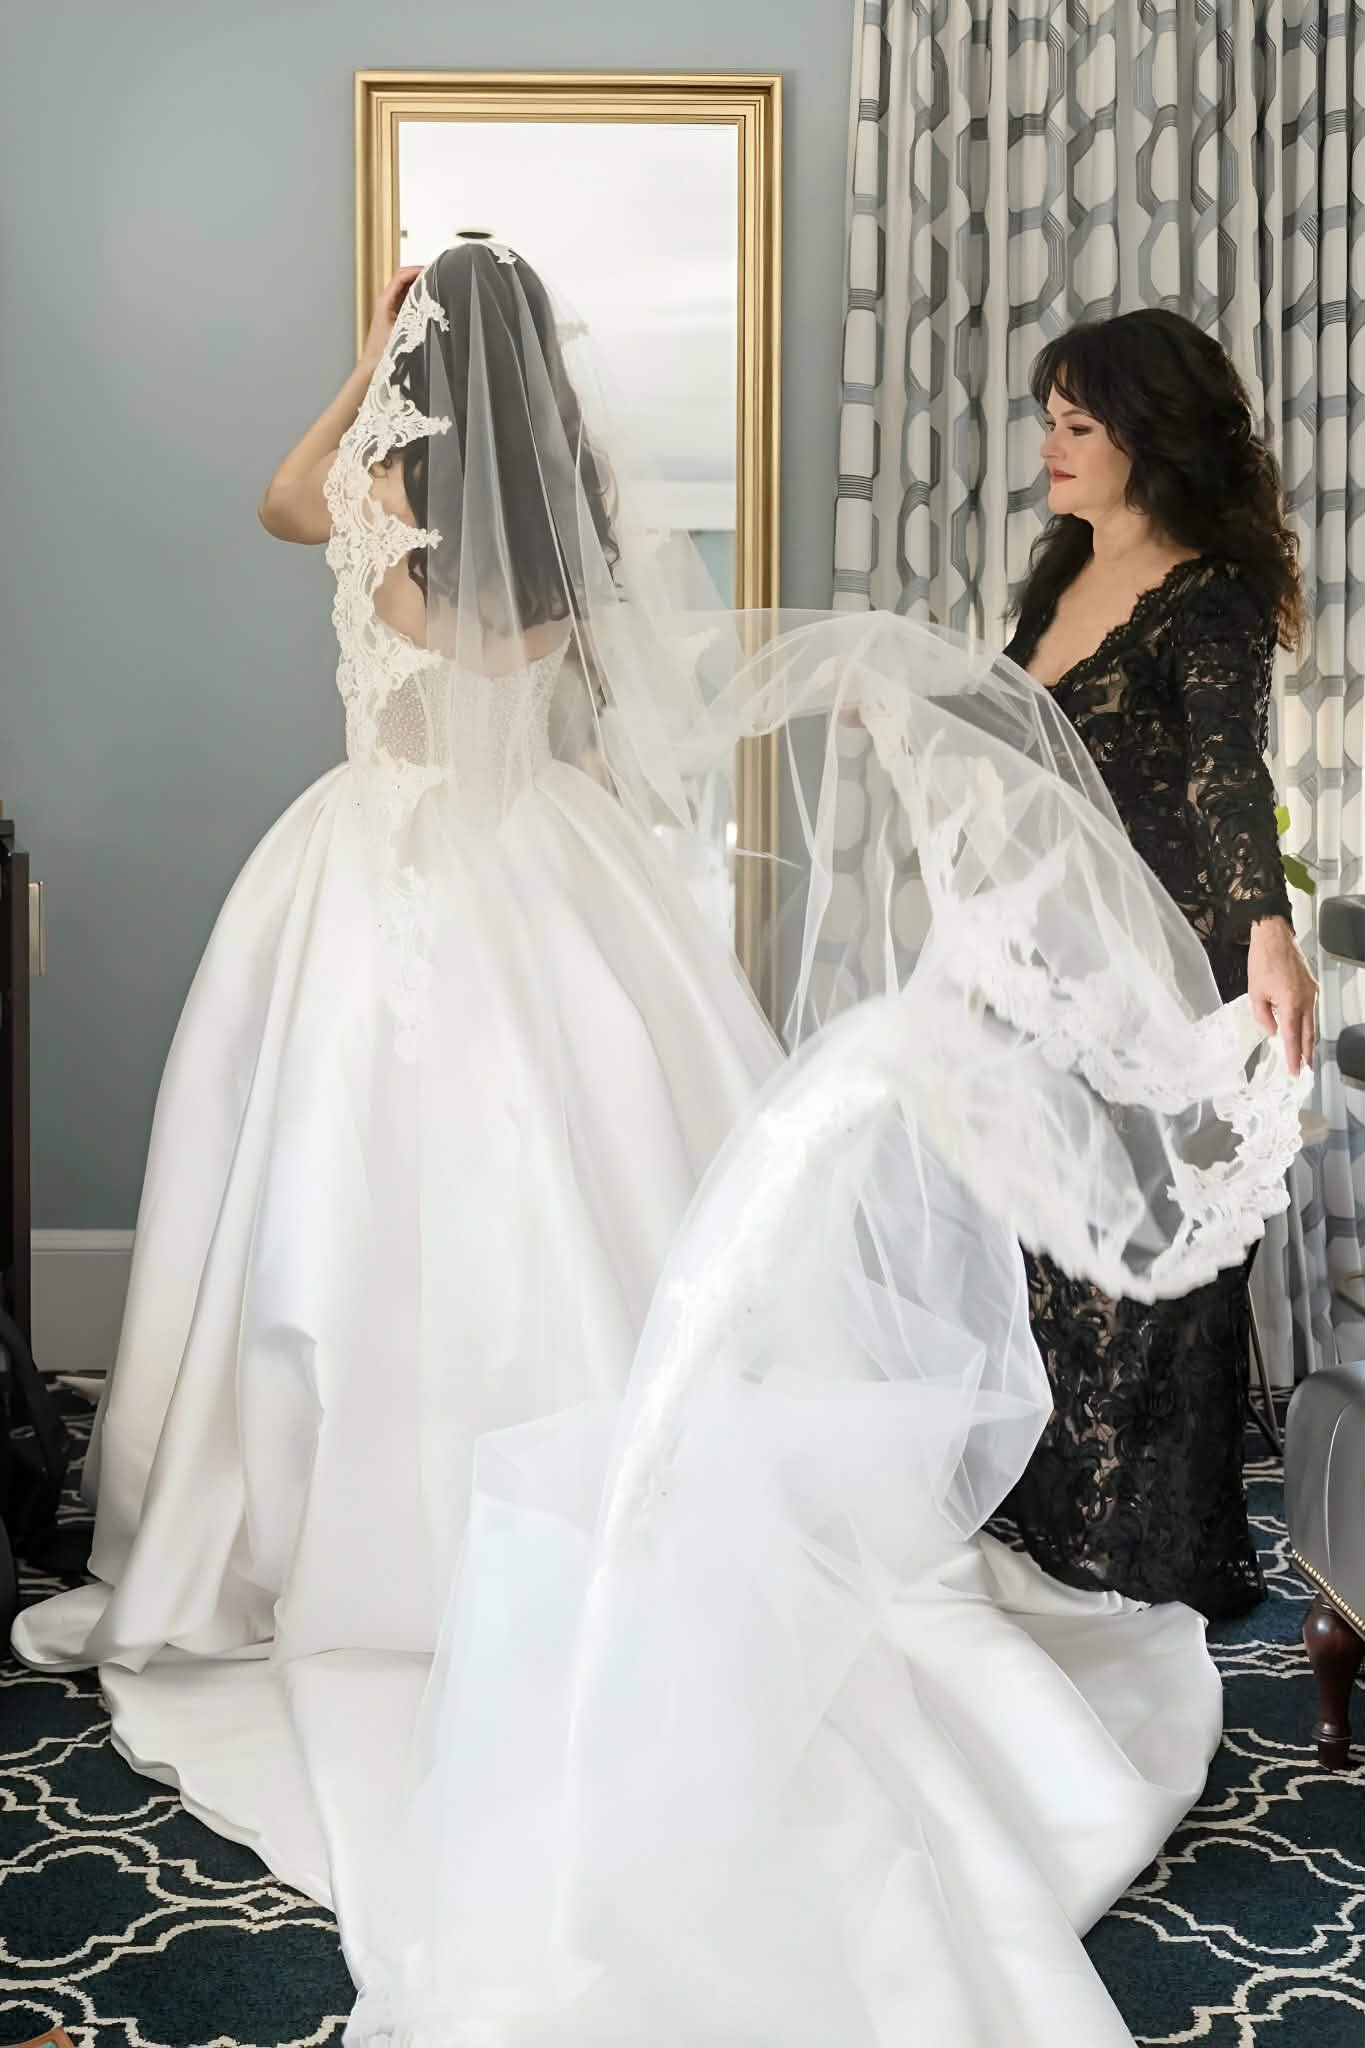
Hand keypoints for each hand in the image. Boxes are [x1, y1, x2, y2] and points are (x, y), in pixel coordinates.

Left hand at [360, 266, 423, 371]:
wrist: (374, 364)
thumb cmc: (383, 352)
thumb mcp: (402, 332)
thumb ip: (414, 317)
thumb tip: (427, 306)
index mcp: (384, 301)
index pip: (401, 276)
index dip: (417, 270)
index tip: (431, 269)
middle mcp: (385, 301)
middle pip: (403, 277)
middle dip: (419, 273)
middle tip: (435, 273)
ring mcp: (388, 306)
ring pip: (404, 286)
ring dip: (418, 282)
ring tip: (432, 283)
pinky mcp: (392, 314)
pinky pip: (405, 296)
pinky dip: (416, 293)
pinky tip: (426, 298)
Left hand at [1248, 915, 1317, 1076]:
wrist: (1274, 936)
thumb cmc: (1262, 960)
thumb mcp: (1255, 992)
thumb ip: (1263, 1016)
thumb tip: (1273, 1031)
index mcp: (1290, 1002)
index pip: (1292, 1036)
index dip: (1293, 1055)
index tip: (1293, 1070)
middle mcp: (1306, 999)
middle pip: (1308, 1034)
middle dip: (1305, 1054)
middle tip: (1303, 1070)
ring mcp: (1311, 992)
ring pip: (1311, 1023)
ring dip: (1308, 1041)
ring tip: (1304, 1056)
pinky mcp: (1311, 986)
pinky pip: (1310, 1010)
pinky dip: (1307, 1024)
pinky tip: (1302, 1032)